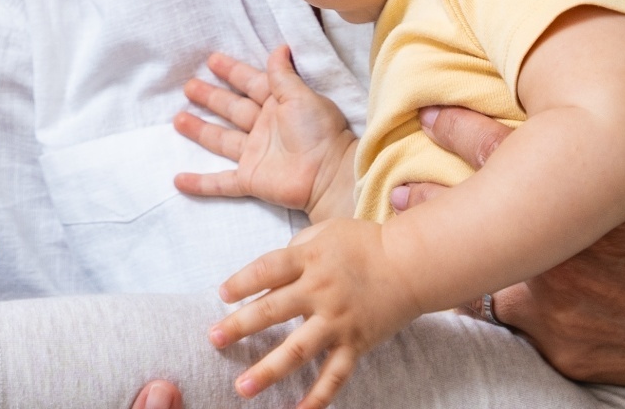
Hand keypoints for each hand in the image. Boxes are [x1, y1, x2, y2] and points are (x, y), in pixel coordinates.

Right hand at [175, 48, 357, 219]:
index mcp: (277, 105)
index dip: (232, 71)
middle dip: (210, 97)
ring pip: (221, 141)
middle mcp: (263, 128)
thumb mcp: (301, 96)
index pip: (250, 83)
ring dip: (200, 131)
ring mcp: (254, 155)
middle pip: (231, 109)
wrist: (329, 173)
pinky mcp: (250, 179)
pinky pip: (220, 182)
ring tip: (178, 120)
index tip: (212, 59)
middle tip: (188, 86)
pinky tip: (179, 180)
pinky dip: (200, 183)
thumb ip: (284, 75)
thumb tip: (280, 48)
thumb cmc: (319, 131)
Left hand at [210, 217, 421, 407]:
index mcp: (310, 260)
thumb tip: (265, 276)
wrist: (411, 263)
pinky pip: (334, 375)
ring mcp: (338, 321)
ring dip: (268, 370)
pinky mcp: (355, 343)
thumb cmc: (364, 244)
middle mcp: (321, 291)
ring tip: (242, 387)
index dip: (241, 282)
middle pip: (273, 310)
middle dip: (239, 326)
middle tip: (213, 339)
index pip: (267, 270)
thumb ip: (294, 251)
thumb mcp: (325, 232)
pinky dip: (318, 396)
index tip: (221, 295)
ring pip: (298, 350)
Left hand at [388, 35, 624, 394]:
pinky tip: (493, 298)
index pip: (496, 152)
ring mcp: (556, 306)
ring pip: (489, 281)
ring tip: (428, 250)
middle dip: (435, 203)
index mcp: (576, 198)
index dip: (456, 129)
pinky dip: (514, 308)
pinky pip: (523, 325)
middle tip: (397, 192)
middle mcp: (554, 252)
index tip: (426, 114)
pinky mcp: (565, 347)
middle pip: (474, 220)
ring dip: (462, 264)